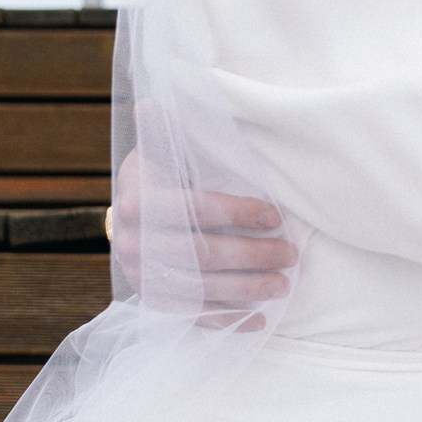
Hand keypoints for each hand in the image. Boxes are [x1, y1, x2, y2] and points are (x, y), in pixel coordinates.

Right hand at [112, 144, 296, 326]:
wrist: (130, 216)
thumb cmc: (161, 175)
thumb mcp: (162, 150)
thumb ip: (165, 132)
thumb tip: (154, 100)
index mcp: (139, 201)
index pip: (195, 211)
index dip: (238, 214)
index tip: (277, 215)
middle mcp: (133, 244)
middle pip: (200, 255)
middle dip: (251, 257)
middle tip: (291, 254)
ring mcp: (141, 277)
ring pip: (198, 290)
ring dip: (244, 291)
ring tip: (283, 285)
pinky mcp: (152, 301)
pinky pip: (191, 317)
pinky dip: (225, 321)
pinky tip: (258, 320)